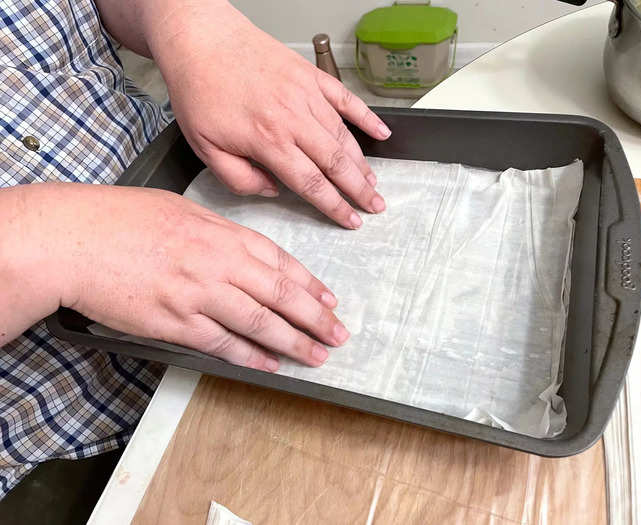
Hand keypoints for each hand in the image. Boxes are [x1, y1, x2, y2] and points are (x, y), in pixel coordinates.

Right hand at [12, 183, 347, 371]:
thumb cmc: (123, 218)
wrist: (77, 240)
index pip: (280, 261)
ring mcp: (199, 295)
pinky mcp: (176, 323)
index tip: (329, 300)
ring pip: (259, 323)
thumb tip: (244, 253)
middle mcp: (219, 264)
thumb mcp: (181, 210)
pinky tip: (271, 364)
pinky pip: (222, 343)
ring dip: (293, 342)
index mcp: (222, 233)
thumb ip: (219, 233)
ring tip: (318, 355)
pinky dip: (250, 356)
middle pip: (280, 294)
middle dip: (315, 317)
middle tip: (339, 333)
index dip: (309, 284)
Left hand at [146, 0, 390, 228]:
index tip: (351, 219)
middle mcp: (293, 118)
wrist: (202, 39)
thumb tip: (271, 190)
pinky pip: (346, 99)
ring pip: (343, 136)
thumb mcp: (204, 147)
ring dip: (361, 163)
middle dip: (359, 190)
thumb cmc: (200, 90)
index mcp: (268, 140)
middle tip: (375, 205)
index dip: (335, 206)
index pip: (311, 183)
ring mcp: (306, 94)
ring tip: (371, 181)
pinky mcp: (310, 76)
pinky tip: (381, 133)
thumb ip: (238, 178)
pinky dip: (366, 117)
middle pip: (336, 163)